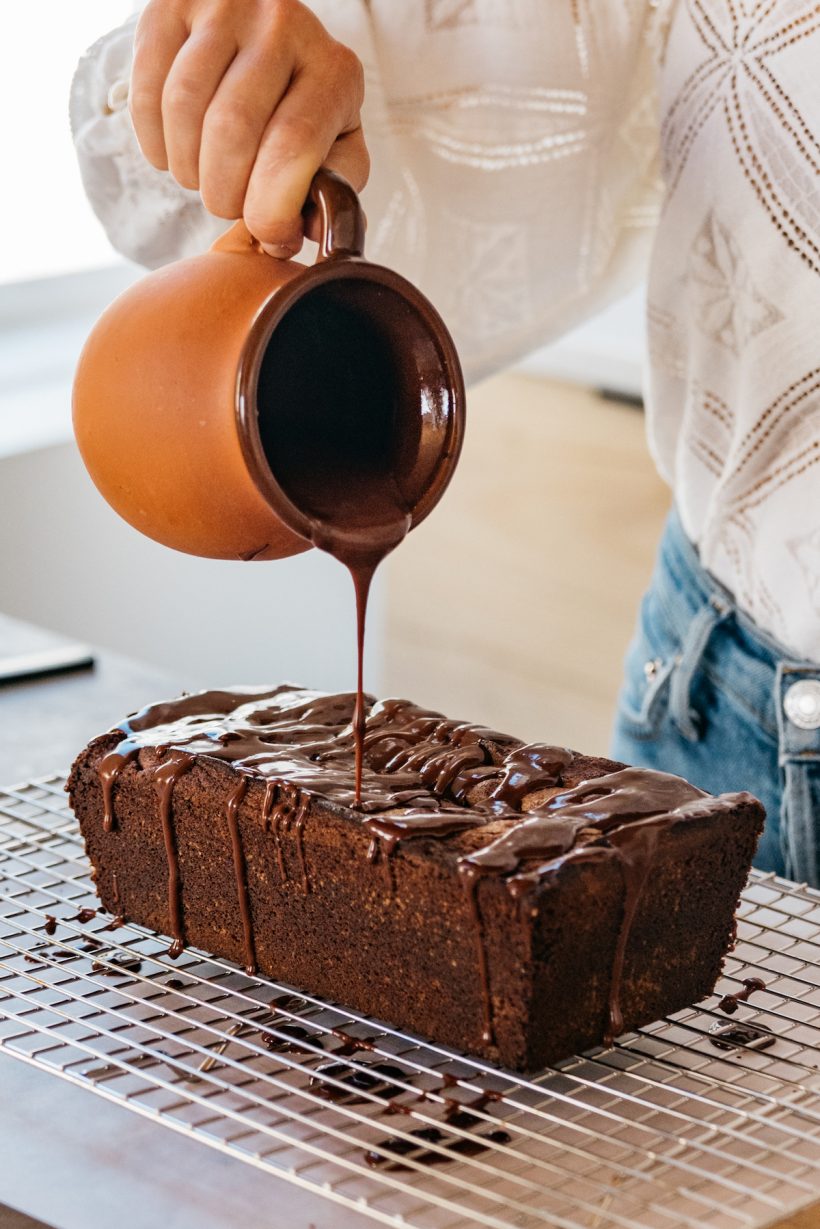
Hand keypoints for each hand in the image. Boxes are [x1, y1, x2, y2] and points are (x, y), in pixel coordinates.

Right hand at [130, 0, 368, 256]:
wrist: (263, 37)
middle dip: (223, 193)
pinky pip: (148, 90)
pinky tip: (173, 154)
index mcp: (335, 70)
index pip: (292, 148)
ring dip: (187, 170)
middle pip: (232, 130)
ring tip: (203, 179)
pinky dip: (155, 142)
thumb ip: (330, 192)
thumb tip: (298, 233)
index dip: (270, 210)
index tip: (266, 235)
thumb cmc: (302, 107)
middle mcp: (285, 25)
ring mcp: (226, 7)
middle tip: (229, 206)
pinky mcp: (174, 5)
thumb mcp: (335, 144)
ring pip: (184, 109)